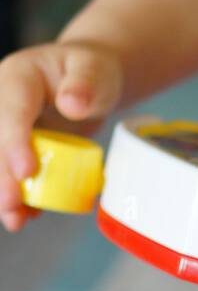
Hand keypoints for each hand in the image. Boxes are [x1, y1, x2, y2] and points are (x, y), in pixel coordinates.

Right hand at [0, 41, 122, 231]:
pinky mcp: (15, 150)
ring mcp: (7, 129)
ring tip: (16, 220)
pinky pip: (11, 173)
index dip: (13, 141)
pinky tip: (27, 216)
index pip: (11, 110)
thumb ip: (86, 83)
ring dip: (3, 191)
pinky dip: (19, 197)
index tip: (26, 171)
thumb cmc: (90, 73)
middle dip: (2, 174)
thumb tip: (72, 104)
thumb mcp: (94, 70)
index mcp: (17, 78)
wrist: (86, 82)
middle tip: (11, 204)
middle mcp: (3, 104)